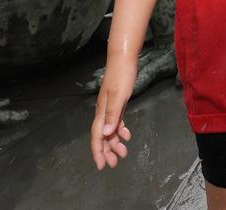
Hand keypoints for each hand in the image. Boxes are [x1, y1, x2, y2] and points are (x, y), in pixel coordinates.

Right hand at [90, 55, 136, 169]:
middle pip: (103, 136)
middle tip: (115, 164)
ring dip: (115, 143)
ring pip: (110, 130)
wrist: (124, 59)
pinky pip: (117, 121)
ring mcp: (111, 107)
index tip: (101, 165)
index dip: (98, 151)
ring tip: (123, 153)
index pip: (98, 136)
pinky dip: (121, 130)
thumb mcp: (119, 95)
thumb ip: (113, 114)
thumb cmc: (122, 75)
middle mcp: (104, 111)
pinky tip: (127, 135)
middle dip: (107, 151)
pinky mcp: (118, 103)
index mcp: (102, 111)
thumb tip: (106, 134)